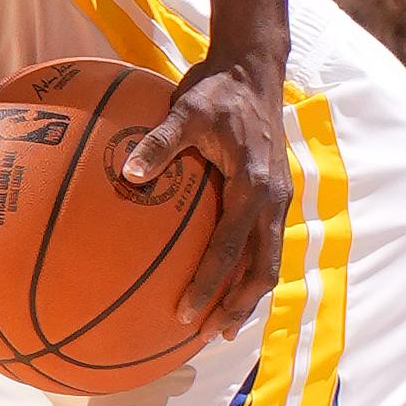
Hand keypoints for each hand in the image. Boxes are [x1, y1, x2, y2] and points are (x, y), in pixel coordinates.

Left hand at [123, 56, 290, 337]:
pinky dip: (248, 269)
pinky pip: (263, 243)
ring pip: (268, 261)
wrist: (254, 69)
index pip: (231, 248)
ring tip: (223, 326)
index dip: (209, 284)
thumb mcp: (185, 109)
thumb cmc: (216, 90)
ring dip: (247, 295)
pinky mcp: (272, 195)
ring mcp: (277, 199)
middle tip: (210, 337)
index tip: (185, 314)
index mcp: (254, 186)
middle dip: (238, 306)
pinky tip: (225, 284)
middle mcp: (274, 199)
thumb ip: (159, 142)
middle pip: (261, 269)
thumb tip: (128, 172)